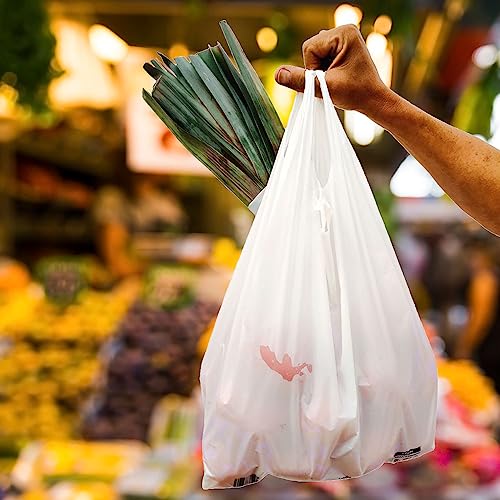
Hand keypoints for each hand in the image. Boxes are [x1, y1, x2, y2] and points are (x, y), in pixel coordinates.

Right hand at [275, 25, 389, 114]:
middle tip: (334, 80)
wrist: (374, 101)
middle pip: (310, 49)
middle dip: (316, 69)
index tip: (330, 79)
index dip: (313, 69)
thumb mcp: (324, 88)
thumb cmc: (356, 94)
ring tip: (337, 79)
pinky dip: (324, 70)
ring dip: (320, 71)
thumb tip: (277, 74)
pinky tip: (337, 77)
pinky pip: (320, 57)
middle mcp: (344, 30)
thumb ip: (299, 81)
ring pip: (314, 55)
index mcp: (344, 33)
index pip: (309, 48)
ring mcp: (343, 38)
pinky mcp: (341, 47)